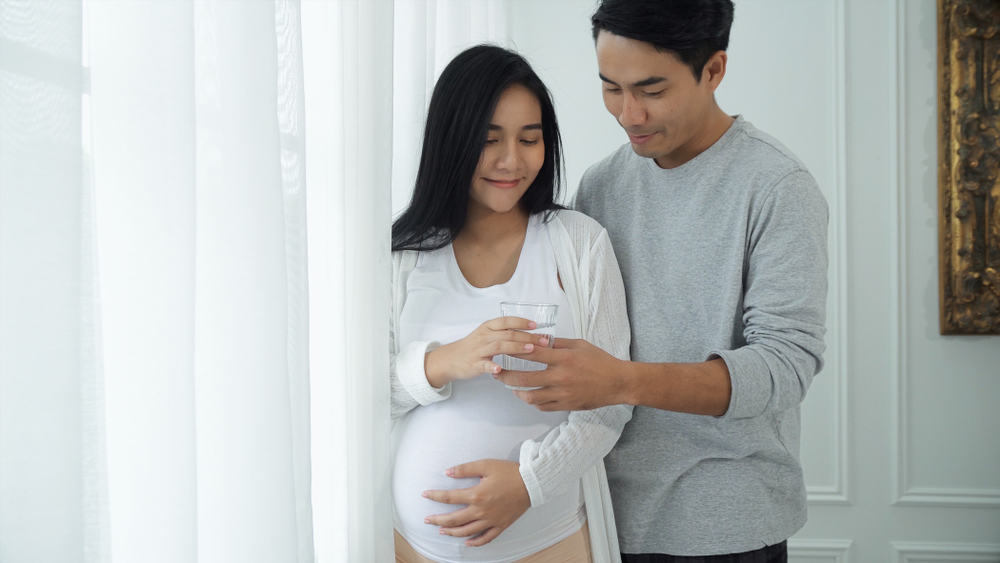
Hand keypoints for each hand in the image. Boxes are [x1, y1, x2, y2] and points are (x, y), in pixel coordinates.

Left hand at [422, 459, 529, 546]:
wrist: (532, 483)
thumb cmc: (509, 472)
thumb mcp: (486, 465)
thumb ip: (465, 469)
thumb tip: (447, 472)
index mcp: (476, 495)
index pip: (449, 497)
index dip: (435, 496)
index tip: (425, 495)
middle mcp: (481, 511)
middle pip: (454, 519)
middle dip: (438, 520)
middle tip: (427, 520)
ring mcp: (491, 520)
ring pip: (467, 531)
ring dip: (452, 532)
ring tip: (442, 531)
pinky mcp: (501, 525)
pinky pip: (486, 538)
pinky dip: (475, 542)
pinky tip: (467, 543)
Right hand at [424, 317, 550, 387]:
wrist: (450, 359)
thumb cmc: (473, 347)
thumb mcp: (487, 334)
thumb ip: (504, 333)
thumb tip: (529, 333)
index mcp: (488, 327)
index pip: (506, 321)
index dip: (522, 322)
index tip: (536, 325)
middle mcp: (484, 336)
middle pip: (508, 334)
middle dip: (527, 337)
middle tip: (543, 341)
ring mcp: (479, 350)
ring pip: (499, 346)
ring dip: (516, 347)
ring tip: (530, 350)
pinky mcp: (474, 363)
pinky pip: (483, 364)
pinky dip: (492, 366)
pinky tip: (500, 369)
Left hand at [496, 338, 628, 410]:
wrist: (618, 383)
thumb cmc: (600, 361)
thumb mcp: (579, 345)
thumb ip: (557, 343)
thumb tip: (538, 339)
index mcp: (564, 358)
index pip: (532, 353)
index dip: (513, 351)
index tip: (501, 350)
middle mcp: (561, 377)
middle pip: (525, 378)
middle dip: (506, 376)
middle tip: (496, 373)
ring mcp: (563, 393)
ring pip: (531, 397)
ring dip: (517, 392)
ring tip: (511, 387)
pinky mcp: (566, 405)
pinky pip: (543, 406)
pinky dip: (533, 402)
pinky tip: (529, 395)